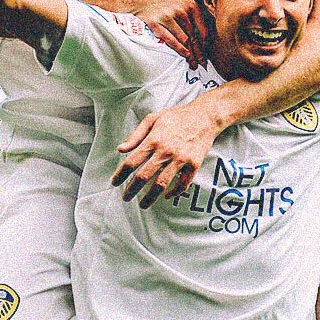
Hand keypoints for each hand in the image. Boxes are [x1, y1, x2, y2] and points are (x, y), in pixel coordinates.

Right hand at [101, 0, 207, 66]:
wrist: (139, 1)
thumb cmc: (161, 3)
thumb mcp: (180, 0)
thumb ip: (193, 11)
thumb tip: (205, 33)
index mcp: (190, 3)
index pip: (202, 28)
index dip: (205, 43)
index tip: (206, 52)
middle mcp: (180, 8)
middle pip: (193, 36)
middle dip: (198, 52)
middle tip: (201, 62)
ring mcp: (167, 16)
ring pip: (184, 39)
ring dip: (190, 54)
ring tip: (193, 63)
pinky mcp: (156, 23)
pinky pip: (170, 40)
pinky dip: (179, 49)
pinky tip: (184, 54)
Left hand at [111, 99, 225, 205]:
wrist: (205, 116)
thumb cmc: (177, 116)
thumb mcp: (152, 119)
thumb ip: (135, 136)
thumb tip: (120, 149)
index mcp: (153, 140)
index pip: (132, 162)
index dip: (121, 174)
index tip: (115, 183)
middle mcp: (165, 151)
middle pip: (144, 176)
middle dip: (132, 190)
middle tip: (126, 198)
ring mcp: (180, 159)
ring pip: (161, 184)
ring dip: (150, 197)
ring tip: (143, 204)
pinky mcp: (194, 164)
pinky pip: (183, 183)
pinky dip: (175, 192)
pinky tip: (167, 196)